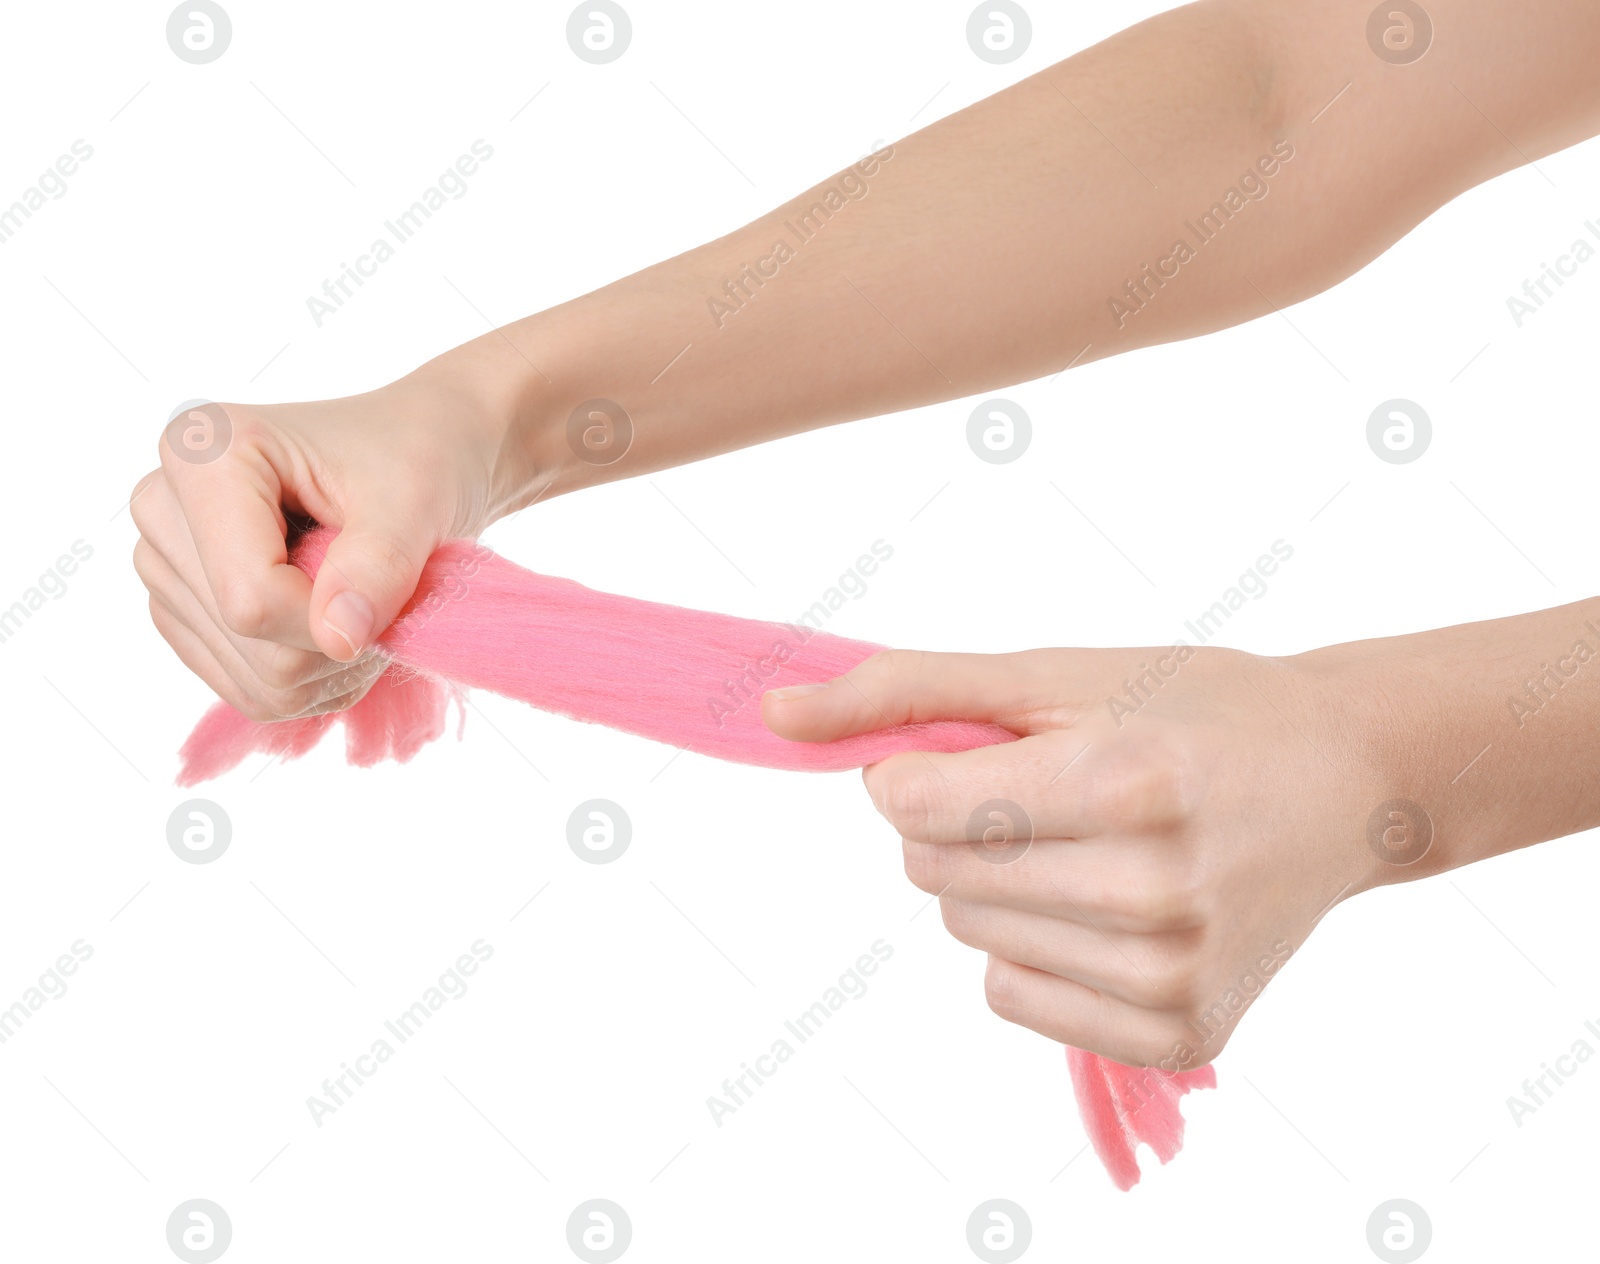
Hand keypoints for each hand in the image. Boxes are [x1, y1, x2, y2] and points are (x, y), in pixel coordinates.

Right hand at [132, 368, 511, 721]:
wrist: (412, 455)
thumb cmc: (413, 457)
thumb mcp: (416, 498)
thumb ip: (379, 564)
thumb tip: (338, 638)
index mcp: (203, 453)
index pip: (250, 596)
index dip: (331, 616)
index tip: (390, 585)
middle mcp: (163, 507)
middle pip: (247, 639)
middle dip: (337, 637)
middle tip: (385, 585)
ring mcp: (165, 566)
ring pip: (252, 678)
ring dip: (332, 663)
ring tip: (364, 597)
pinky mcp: (183, 614)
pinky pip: (251, 692)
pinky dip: (314, 679)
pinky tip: (339, 621)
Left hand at [763, 645, 1397, 1068]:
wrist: (1341, 779)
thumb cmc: (1190, 711)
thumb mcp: (1051, 673)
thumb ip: (903, 688)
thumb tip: (775, 711)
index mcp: (1127, 784)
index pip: (916, 805)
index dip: (917, 772)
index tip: (973, 752)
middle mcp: (1155, 893)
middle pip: (933, 874)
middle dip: (960, 824)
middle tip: (1051, 793)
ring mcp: (1172, 976)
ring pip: (968, 933)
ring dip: (994, 884)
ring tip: (1088, 843)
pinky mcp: (1180, 1032)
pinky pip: (1010, 995)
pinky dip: (1029, 948)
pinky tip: (1102, 906)